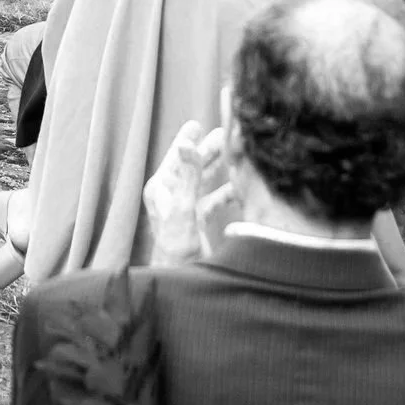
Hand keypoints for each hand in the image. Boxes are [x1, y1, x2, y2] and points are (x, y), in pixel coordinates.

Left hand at [142, 117, 238, 267]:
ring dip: (220, 168)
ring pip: (204, 181)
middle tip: (226, 134)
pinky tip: (241, 187)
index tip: (196, 125)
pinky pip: (213, 200)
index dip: (187, 140)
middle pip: (193, 166)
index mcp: (162, 188)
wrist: (179, 280)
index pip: (177, 157)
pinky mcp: (197, 221)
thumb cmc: (176, 247)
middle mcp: (172, 195)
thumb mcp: (184, 208)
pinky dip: (227, 193)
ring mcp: (185, 207)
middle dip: (210, 151)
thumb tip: (185, 144)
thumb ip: (187, 176)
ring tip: (236, 153)